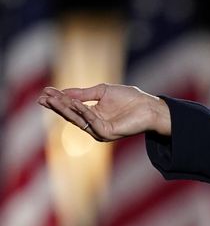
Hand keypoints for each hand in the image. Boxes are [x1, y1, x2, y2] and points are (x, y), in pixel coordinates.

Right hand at [37, 84, 171, 140]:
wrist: (149, 106)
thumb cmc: (130, 98)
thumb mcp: (103, 92)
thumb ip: (84, 93)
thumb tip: (63, 93)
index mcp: (92, 114)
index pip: (71, 108)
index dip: (58, 100)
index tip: (45, 92)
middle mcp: (93, 124)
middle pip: (70, 115)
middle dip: (57, 105)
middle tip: (43, 97)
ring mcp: (99, 130)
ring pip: (78, 119)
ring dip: (65, 108)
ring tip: (53, 98)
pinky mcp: (106, 133)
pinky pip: (91, 121)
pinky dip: (83, 111)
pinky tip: (75, 103)